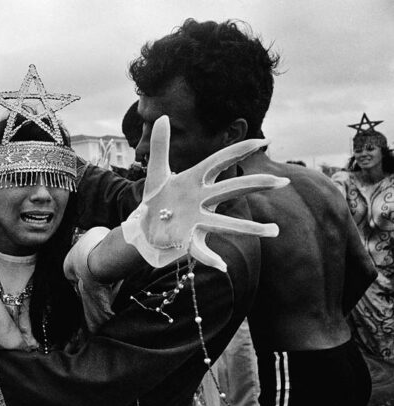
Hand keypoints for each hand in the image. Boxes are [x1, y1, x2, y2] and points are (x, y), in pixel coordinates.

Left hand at [121, 116, 289, 271]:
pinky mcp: (187, 239)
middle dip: (255, 185)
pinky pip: (200, 250)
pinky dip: (209, 257)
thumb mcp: (156, 172)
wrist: (145, 227)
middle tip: (282, 182)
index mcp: (195, 180)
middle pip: (230, 190)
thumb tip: (164, 116)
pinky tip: (221, 265)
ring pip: (224, 224)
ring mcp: (197, 220)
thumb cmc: (157, 199)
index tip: (265, 141)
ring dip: (249, 228)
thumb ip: (161, 145)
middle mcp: (201, 200)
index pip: (220, 161)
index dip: (240, 150)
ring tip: (274, 231)